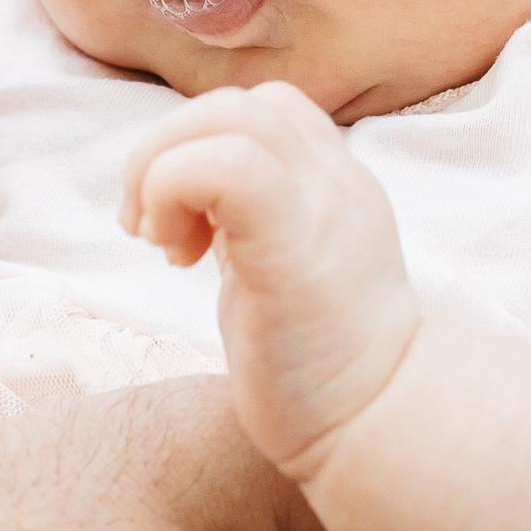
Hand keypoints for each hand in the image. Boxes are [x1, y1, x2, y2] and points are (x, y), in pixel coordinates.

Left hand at [123, 82, 420, 482]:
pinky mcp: (293, 250)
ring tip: (163, 242)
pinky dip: (173, 191)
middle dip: (164, 154)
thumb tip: (183, 194)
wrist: (376, 427)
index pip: (263, 108)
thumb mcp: (285, 265)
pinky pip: (226, 168)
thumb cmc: (320, 365)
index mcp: (333, 184)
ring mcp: (320, 210)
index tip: (182, 223)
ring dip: (162, 171)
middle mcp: (334, 182)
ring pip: (227, 116)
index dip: (201, 147)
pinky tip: (176, 255)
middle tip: (153, 232)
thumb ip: (250, 218)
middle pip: (235, 104)